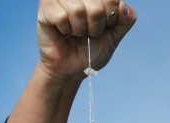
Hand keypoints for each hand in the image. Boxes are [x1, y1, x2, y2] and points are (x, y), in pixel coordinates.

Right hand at [7, 0, 135, 122]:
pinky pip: (62, 16)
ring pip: (78, 10)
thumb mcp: (113, 37)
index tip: (102, 27)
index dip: (109, 18)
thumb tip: (123, 7)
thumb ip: (124, 21)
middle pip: (96, 5)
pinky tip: (63, 31)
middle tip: (88, 33)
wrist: (71, 69)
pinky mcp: (45, 5)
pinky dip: (66, 30)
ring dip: (80, 30)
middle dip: (96, 27)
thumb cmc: (91, 50)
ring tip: (76, 33)